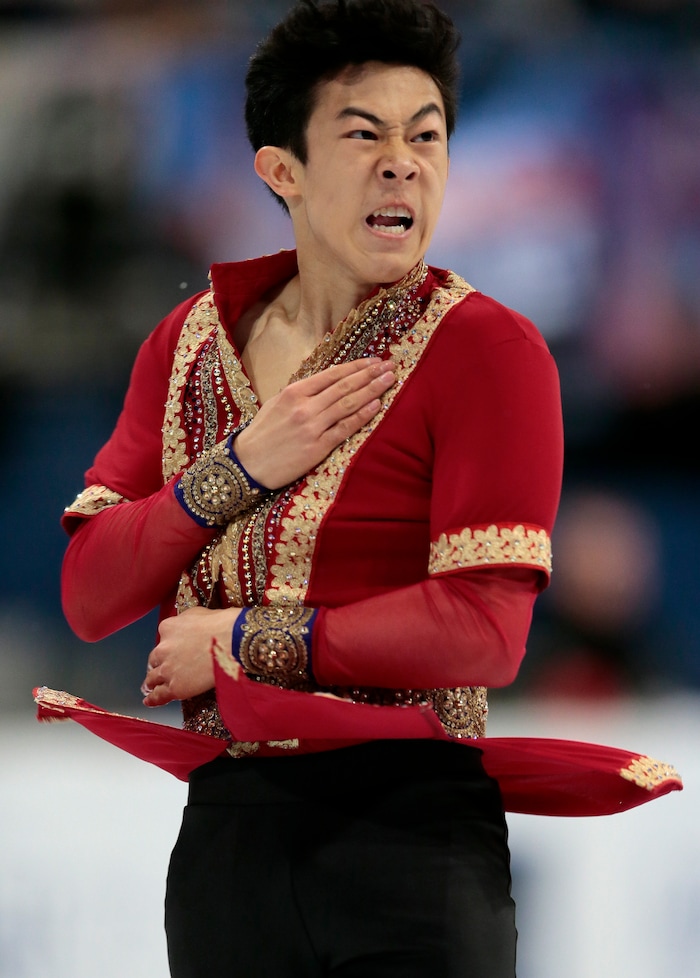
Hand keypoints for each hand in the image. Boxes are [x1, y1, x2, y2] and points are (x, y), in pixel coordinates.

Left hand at [141, 607, 240, 706]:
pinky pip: (159, 695)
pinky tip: (149, 701)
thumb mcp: (200, 613)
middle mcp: (163, 648)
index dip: (170, 645)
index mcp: (168, 628)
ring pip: (152, 678)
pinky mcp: (176, 687)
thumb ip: (187, 621)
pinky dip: (153, 699)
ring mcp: (168, 669)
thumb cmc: (223, 625)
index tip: (174, 649)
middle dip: (159, 664)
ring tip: (149, 687)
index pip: (163, 638)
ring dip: (151, 683)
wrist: (233, 641)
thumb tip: (190, 626)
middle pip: (154, 659)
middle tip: (163, 668)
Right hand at [235, 357, 394, 488]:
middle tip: (390, 365)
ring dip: (372, 390)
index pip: (332, 374)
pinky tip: (376, 405)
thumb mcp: (276, 404)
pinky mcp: (318, 447)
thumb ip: (301, 393)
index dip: (356, 366)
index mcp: (294, 392)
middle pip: (344, 386)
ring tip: (390, 380)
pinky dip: (362, 416)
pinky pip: (344, 428)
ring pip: (348, 404)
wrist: (247, 464)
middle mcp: (305, 406)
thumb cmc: (262, 434)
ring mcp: (312, 426)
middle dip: (370, 374)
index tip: (374, 361)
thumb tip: (325, 383)